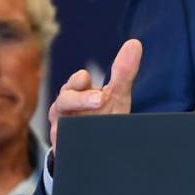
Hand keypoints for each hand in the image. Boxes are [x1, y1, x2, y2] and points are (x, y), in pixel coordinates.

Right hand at [47, 38, 141, 153]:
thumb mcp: (116, 95)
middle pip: (62, 104)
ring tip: (92, 123)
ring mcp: (63, 133)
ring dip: (74, 124)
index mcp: (76, 96)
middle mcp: (65, 113)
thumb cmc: (103, 115)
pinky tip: (84, 145)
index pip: (74, 85)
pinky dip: (71, 146)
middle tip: (100, 99)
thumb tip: (135, 43)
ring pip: (60, 127)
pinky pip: (65, 150)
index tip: (87, 78)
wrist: (96, 147)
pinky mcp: (65, 151)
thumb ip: (123, 72)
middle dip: (79, 100)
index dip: (79, 82)